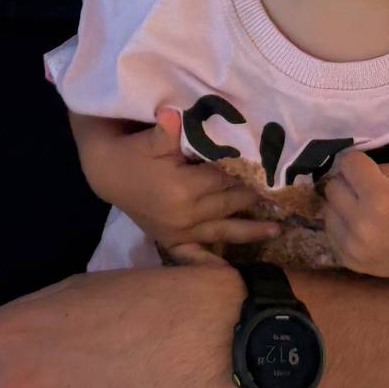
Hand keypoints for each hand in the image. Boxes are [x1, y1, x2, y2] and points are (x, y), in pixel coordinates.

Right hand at [72, 105, 280, 256]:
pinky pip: (195, 256)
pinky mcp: (171, 241)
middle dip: (253, 199)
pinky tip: (232, 273)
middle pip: (227, 204)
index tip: (268, 172)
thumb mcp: (150, 139)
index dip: (245, 175)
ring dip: (250, 231)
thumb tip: (172, 114)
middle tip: (281, 196)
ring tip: (277, 230)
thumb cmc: (132, 153)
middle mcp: (185, 214)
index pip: (223, 180)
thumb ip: (166, 131)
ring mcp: (179, 231)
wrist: (107, 174)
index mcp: (183, 188)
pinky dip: (213, 264)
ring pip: (222, 231)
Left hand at [320, 151, 388, 279]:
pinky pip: (330, 231)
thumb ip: (374, 166)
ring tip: (363, 209)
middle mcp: (362, 224)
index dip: (358, 162)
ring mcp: (353, 247)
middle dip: (348, 183)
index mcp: (379, 198)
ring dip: (342, 204)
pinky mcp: (349, 260)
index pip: (348, 163)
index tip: (368, 169)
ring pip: (327, 208)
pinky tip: (361, 226)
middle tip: (366, 189)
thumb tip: (345, 167)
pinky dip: (342, 225)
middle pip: (333, 186)